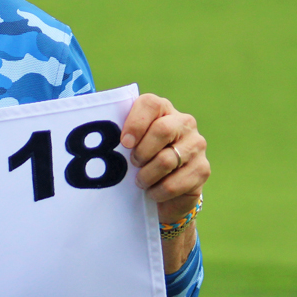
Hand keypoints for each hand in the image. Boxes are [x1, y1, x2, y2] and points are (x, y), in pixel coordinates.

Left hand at [120, 94, 209, 270]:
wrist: (162, 192)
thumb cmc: (138, 162)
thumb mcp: (126, 146)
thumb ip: (117, 135)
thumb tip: (94, 131)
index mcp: (162, 109)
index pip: (150, 104)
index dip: (135, 122)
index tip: (124, 143)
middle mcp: (183, 122)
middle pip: (162, 130)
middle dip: (141, 153)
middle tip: (132, 165)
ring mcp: (196, 145)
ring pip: (168, 159)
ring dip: (147, 176)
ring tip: (140, 182)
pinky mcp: (203, 169)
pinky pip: (176, 183)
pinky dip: (158, 192)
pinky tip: (152, 193)